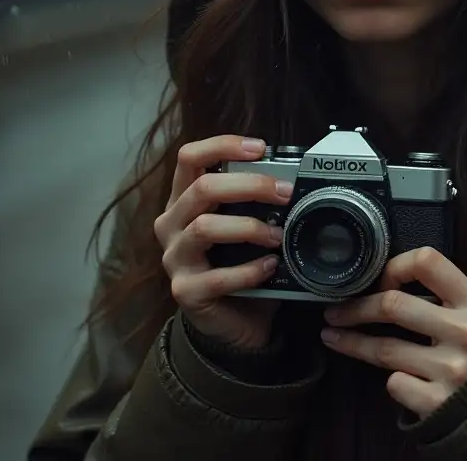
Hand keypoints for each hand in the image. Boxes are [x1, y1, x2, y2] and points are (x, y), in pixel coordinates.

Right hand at [153, 135, 292, 349]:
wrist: (235, 321)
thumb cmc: (242, 263)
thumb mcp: (246, 224)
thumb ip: (257, 202)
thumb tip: (294, 179)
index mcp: (185, 200)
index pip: (190, 158)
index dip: (222, 146)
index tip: (260, 147)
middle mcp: (172, 224)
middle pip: (202, 188)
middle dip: (250, 185)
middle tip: (285, 192)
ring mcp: (174, 258)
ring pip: (205, 227)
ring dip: (250, 227)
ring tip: (279, 236)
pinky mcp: (185, 291)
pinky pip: (217, 276)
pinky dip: (249, 270)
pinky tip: (270, 267)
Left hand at [320, 247, 466, 417]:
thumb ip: (448, 298)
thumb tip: (390, 280)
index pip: (428, 262)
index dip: (393, 266)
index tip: (376, 279)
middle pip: (394, 304)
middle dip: (356, 307)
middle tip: (335, 311)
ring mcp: (452, 370)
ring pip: (385, 348)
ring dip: (352, 342)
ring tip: (333, 336)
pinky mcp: (438, 403)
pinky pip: (395, 383)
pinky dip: (391, 380)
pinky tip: (393, 378)